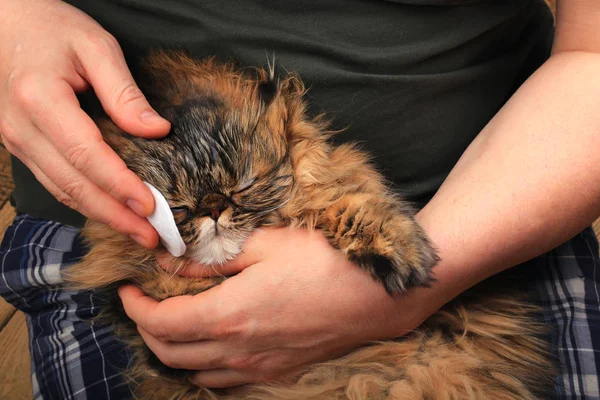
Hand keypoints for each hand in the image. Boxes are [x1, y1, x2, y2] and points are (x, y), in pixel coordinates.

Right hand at [0, 0, 170, 246]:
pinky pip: (55, 182)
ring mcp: (17, 141)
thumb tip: (156, 129)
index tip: (151, 206)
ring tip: (137, 232)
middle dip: (115, 215)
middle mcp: (22, 128)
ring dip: (102, 215)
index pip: (86, 155)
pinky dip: (85, 201)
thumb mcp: (94, 45)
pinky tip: (111, 211)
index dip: (120, 185)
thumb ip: (124, 90)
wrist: (3, 21)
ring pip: (62, 190)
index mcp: (40, 100)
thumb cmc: (50, 27)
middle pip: (73, 184)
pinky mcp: (22, 146)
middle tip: (151, 236)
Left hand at [119, 227, 442, 387]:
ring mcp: (259, 367)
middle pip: (170, 352)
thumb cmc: (325, 260)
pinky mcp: (277, 372)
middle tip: (147, 302)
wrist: (378, 295)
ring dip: (175, 349)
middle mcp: (238, 350)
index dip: (135, 307)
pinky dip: (205, 365)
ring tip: (177, 320)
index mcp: (229, 315)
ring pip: (195, 372)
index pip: (160, 323)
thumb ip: (213, 256)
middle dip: (147, 329)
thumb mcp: (265, 244)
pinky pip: (225, 380)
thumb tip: (171, 260)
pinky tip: (213, 341)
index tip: (127, 288)